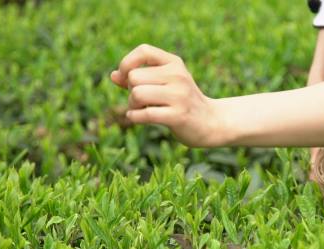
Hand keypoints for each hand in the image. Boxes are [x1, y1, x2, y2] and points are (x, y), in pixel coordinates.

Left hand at [110, 44, 224, 146]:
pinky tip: (138, 118)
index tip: (125, 77)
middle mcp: (178, 76)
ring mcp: (179, 96)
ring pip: (137, 94)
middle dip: (130, 91)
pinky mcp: (178, 116)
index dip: (127, 63)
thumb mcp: (164, 83)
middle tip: (141, 100)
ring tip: (141, 109)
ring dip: (132, 105)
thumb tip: (113, 76)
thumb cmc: (181, 102)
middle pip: (134, 77)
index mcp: (174, 63)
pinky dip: (134, 117)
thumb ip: (139, 78)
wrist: (210, 123)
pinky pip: (144, 114)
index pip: (144, 51)